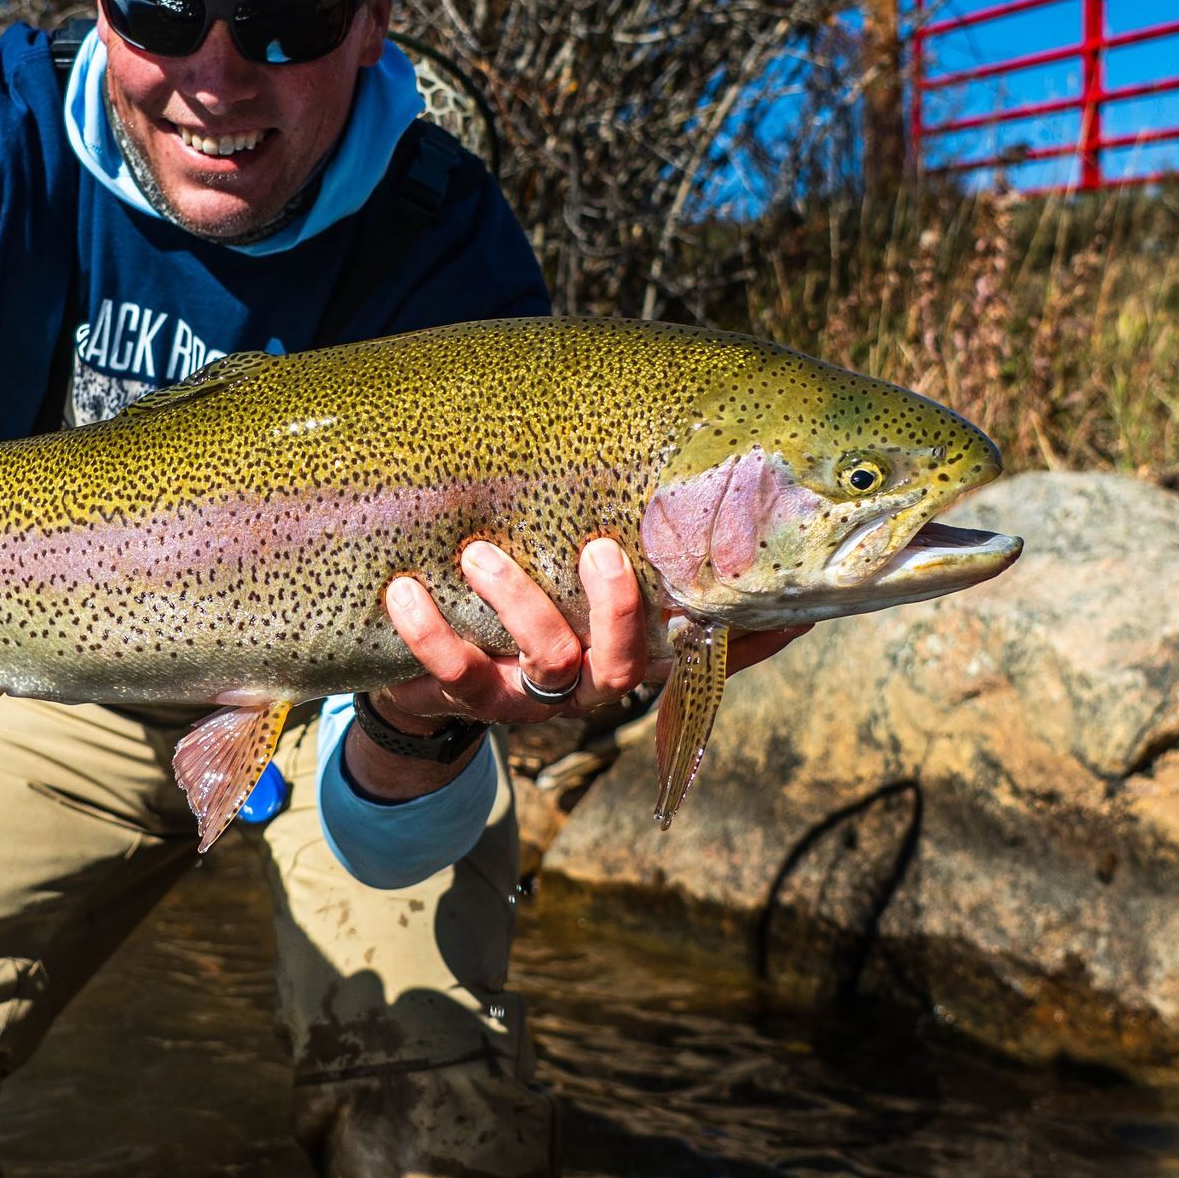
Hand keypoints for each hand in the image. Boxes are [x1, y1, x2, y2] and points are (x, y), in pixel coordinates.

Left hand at [375, 537, 811, 729]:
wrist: (422, 677)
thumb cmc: (515, 606)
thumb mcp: (567, 579)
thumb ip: (615, 544)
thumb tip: (699, 479)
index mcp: (627, 650)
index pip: (698, 651)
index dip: (744, 643)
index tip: (773, 606)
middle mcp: (588, 682)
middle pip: (622, 664)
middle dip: (616, 608)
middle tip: (598, 548)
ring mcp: (528, 697)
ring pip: (545, 663)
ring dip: (518, 604)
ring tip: (479, 553)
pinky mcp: (465, 698)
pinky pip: (451, 671)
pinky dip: (428, 630)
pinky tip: (406, 588)